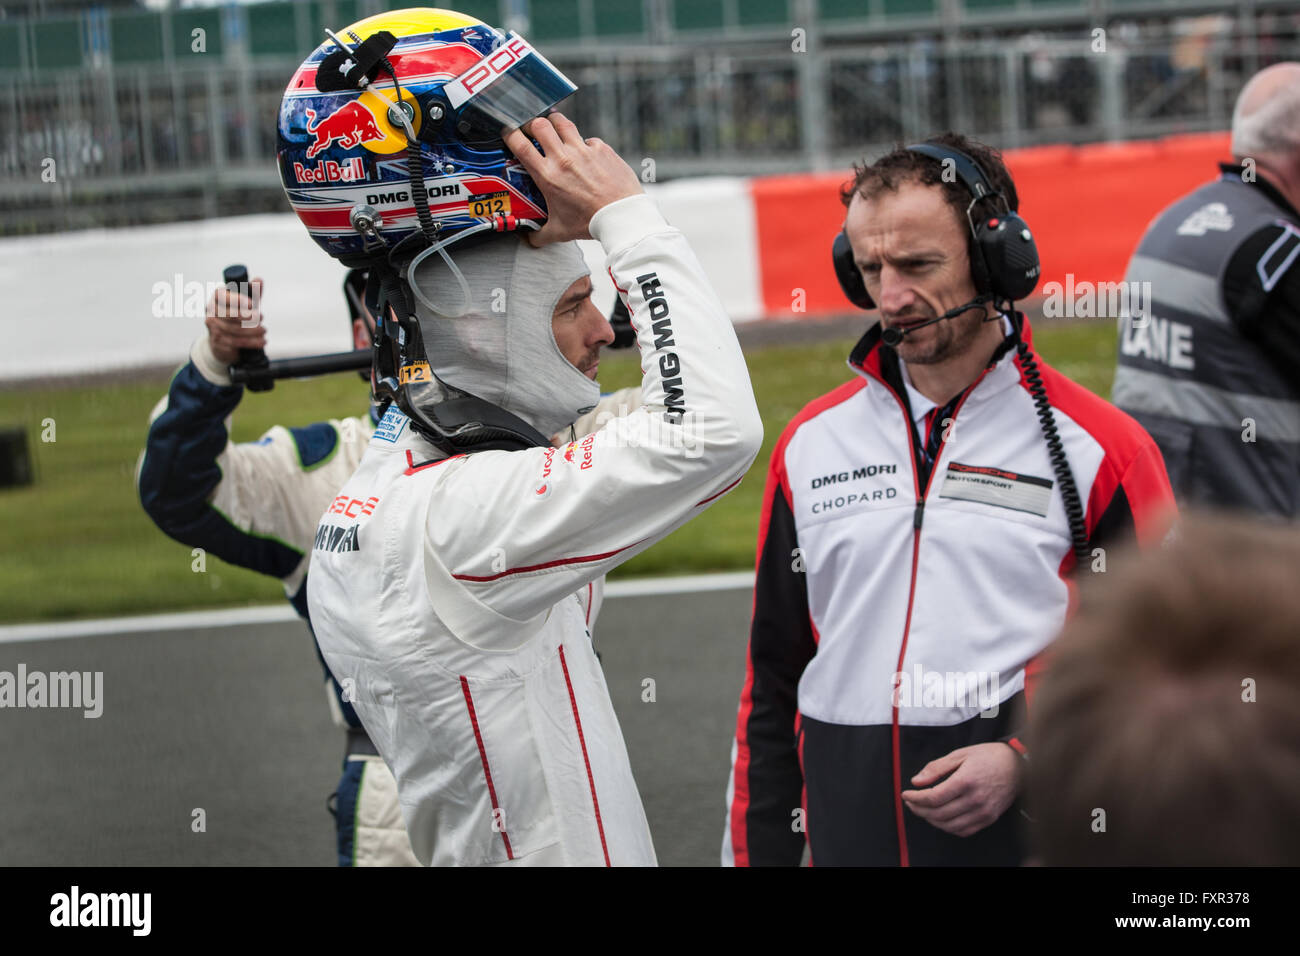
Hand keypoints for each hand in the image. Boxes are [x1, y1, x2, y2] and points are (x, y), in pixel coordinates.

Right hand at [205, 277, 264, 365]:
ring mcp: (212, 327)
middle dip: (248, 317)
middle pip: (229, 314)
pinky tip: (260, 342)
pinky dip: (250, 343)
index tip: (251, 304)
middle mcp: (211, 312)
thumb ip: (252, 293)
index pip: (222, 295)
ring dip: (252, 331)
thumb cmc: (236, 318)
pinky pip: (235, 343)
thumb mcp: (246, 304)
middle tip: (261, 318)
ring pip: (233, 330)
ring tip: (263, 331)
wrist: (222, 341)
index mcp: (216, 299)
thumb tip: (258, 280)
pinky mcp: (217, 342)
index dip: (237, 299)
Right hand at [501, 112, 641, 246]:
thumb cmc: (590, 223)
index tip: (508, 133)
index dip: (510, 134)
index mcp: (548, 176)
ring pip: (562, 122)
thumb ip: (539, 235)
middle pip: (539, 125)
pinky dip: (583, 143)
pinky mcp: (601, 148)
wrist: (620, 216)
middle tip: (531, 130)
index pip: (521, 145)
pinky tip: (585, 153)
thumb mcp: (559, 232)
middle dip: (531, 124)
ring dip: (554, 123)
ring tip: (553, 129)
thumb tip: (528, 239)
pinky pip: (588, 138)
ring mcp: (583, 150)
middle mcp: (563, 158)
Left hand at [900, 743, 1021, 837]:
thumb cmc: (988, 757)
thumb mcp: (960, 754)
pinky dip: (948, 828)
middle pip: (939, 814)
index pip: (933, 797)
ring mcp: (983, 811)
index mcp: (966, 781)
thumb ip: (936, 768)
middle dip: (919, 809)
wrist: (1017, 766)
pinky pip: (964, 830)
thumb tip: (916, 781)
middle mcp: (975, 799)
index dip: (915, 798)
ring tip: (923, 810)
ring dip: (931, 820)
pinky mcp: (989, 818)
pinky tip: (941, 818)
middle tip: (911, 802)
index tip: (906, 794)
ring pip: (949, 825)